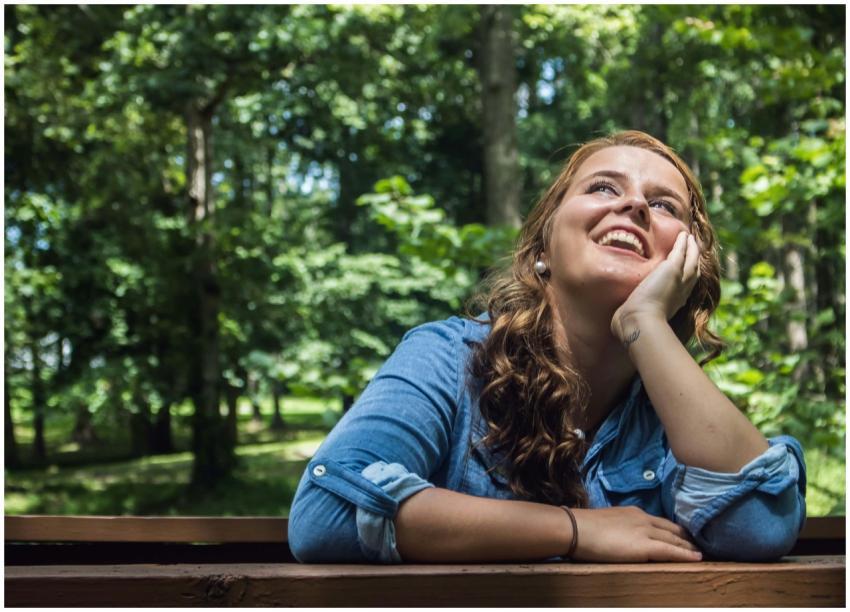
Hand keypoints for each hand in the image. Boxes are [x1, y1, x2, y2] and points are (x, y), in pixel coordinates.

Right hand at [570, 505, 701, 561]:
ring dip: (689, 546)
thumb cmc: (583, 528)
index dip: (674, 529)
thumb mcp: (606, 523)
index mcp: (633, 512)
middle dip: (686, 537)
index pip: (660, 521)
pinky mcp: (645, 546)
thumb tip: (618, 535)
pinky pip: (671, 551)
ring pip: (675, 540)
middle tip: (699, 544)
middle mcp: (643, 519)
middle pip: (672, 529)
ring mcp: (645, 532)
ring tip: (701, 553)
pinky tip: (697, 558)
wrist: (576, 529)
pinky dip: (686, 555)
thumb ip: (618, 527)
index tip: (684, 535)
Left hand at [611, 231, 699, 343]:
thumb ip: (630, 315)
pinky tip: (683, 235)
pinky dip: (684, 243)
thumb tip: (615, 322)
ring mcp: (679, 279)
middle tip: (693, 248)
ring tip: (689, 238)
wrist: (640, 321)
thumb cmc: (635, 324)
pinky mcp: (672, 269)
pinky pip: (682, 251)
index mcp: (675, 302)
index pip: (684, 286)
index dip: (686, 277)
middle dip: (694, 259)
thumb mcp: (636, 317)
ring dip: (691, 248)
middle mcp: (682, 291)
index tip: (685, 269)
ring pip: (691, 259)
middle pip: (693, 271)